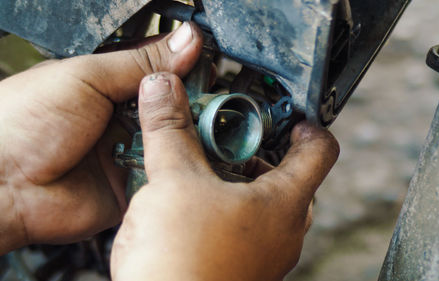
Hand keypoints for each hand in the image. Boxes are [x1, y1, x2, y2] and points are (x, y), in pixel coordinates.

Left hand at [0, 22, 202, 253]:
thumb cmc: (23, 122)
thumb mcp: (87, 76)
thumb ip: (141, 62)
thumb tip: (185, 41)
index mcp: (109, 85)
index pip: (160, 71)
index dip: (186, 68)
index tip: (212, 66)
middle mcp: (122, 118)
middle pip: (173, 108)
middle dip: (191, 106)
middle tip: (214, 102)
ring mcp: (128, 153)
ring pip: (173, 142)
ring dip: (186, 138)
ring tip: (202, 130)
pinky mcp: (131, 187)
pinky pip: (164, 177)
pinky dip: (176, 171)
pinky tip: (188, 162)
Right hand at [111, 73, 338, 280]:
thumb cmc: (184, 267)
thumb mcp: (174, 182)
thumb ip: (170, 130)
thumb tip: (163, 90)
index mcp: (284, 201)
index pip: (321, 147)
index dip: (306, 121)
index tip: (286, 111)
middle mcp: (283, 230)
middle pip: (287, 174)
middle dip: (255, 151)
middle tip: (226, 137)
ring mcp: (263, 253)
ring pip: (261, 203)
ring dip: (234, 181)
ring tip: (199, 168)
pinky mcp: (240, 267)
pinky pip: (242, 227)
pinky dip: (221, 207)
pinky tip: (188, 206)